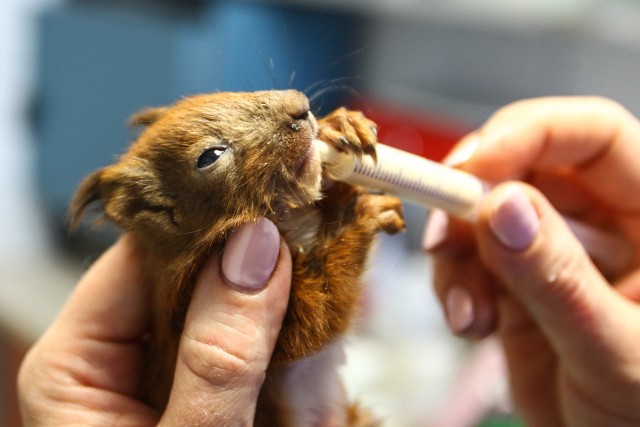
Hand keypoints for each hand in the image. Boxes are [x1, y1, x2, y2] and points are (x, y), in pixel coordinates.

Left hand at [18, 218, 289, 425]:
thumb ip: (218, 355)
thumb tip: (255, 247)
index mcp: (73, 362)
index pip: (139, 253)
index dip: (206, 221)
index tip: (270, 199)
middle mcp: (110, 354)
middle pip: (185, 274)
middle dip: (249, 262)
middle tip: (311, 234)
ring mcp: (157, 369)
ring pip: (219, 305)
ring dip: (272, 301)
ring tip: (323, 279)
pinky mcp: (195, 387)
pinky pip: (238, 341)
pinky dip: (278, 337)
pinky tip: (312, 324)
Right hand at [425, 97, 639, 425]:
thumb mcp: (616, 352)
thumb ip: (558, 279)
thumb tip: (501, 205)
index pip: (592, 136)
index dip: (528, 135)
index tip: (469, 169)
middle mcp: (601, 223)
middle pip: (522, 167)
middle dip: (471, 202)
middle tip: (442, 239)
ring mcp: (553, 252)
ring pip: (483, 215)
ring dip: (457, 257)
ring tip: (463, 314)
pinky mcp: (516, 283)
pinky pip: (468, 260)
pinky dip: (452, 286)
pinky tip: (467, 326)